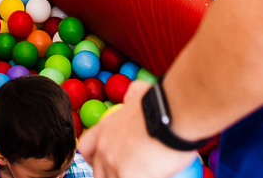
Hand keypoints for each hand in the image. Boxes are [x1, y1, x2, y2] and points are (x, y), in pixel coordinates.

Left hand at [78, 81, 194, 177]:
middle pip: (99, 172)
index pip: (86, 148)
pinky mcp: (128, 177)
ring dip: (128, 176)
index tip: (105, 162)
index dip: (94, 158)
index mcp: (106, 127)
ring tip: (147, 171)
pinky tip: (157, 175)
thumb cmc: (164, 103)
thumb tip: (131, 95)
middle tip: (129, 171)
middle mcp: (105, 147)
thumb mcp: (141, 93)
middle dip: (111, 174)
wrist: (175, 114)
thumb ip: (132, 95)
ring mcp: (115, 164)